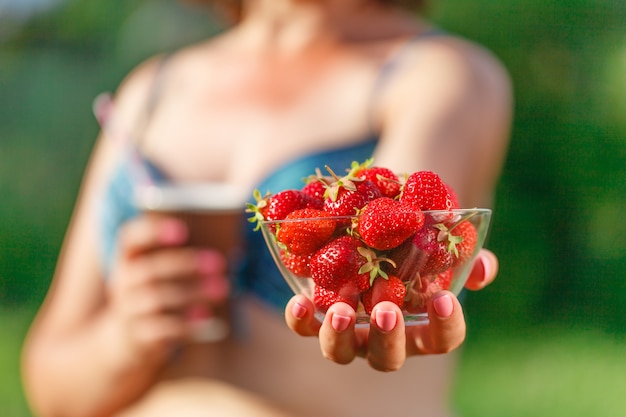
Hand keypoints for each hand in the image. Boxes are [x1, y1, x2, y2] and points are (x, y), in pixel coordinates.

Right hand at [106, 215, 229, 365]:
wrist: (127, 338)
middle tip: (219, 263)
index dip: (153, 232)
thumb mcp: (157, 271)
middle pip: (150, 270)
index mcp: (129, 257)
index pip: (131, 238)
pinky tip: (207, 317)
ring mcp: (129, 310)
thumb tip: (232, 251)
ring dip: (193, 293)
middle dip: (187, 264)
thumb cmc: (156, 290)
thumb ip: (182, 257)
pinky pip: (162, 330)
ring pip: (157, 299)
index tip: (183, 230)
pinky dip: (186, 324)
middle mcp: (124, 281)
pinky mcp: (139, 336)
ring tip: (222, 289)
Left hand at [284, 248, 497, 370]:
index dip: (446, 326)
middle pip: (389, 358)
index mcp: (419, 326)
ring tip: (342, 311)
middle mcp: (382, 336)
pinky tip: (300, 301)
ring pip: (342, 352)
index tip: (445, 299)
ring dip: (341, 336)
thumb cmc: (412, 246)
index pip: (442, 340)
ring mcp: (349, 331)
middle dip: (388, 338)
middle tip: (387, 311)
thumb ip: (464, 257)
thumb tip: (483, 266)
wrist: (369, 231)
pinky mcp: (316, 317)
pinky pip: (305, 328)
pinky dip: (301, 321)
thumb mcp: (438, 245)